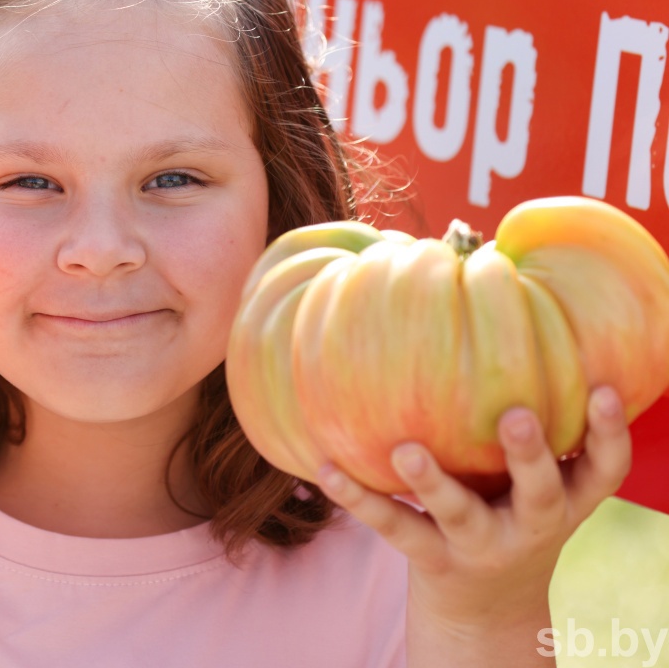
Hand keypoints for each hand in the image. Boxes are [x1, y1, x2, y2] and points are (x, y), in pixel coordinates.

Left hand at [315, 388, 631, 631]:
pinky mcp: (432, 558)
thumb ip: (534, 430)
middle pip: (540, 493)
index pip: (605, 468)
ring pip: (458, 513)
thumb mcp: (538, 483)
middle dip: (529, 455)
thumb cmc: (511, 512)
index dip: (608, 431)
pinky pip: (391, 525)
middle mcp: (531, 525)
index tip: (602, 389)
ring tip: (406, 451)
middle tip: (517, 416)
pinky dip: (357, 497)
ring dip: (432, 482)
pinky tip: (326, 469)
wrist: (487, 610)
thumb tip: (496, 325)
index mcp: (568, 501)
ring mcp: (479, 545)